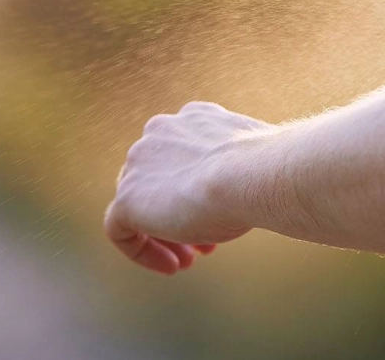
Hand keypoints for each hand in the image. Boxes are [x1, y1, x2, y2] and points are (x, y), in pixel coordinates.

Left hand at [105, 101, 271, 273]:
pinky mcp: (127, 198)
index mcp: (192, 118)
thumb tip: (250, 188)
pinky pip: (120, 230)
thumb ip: (240, 169)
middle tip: (205, 245)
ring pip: (140, 204)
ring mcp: (138, 164)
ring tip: (189, 260)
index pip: (183, 156)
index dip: (200, 190)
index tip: (221, 216)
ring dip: (164, 234)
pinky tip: (170, 266)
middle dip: (181, 213)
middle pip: (159, 180)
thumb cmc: (264, 171)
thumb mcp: (253, 164)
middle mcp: (160, 132)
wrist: (252, 175)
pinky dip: (141, 250)